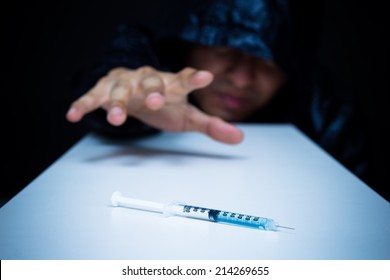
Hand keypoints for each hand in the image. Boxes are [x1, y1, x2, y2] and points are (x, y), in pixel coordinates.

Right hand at [66, 66, 242, 143]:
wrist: (137, 89)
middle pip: (151, 82)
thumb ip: (210, 125)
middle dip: (153, 91)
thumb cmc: (164, 101)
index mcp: (171, 85)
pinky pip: (93, 97)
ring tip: (116, 118)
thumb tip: (239, 138)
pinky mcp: (104, 90)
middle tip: (157, 101)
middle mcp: (148, 81)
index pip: (185, 80)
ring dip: (118, 102)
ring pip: (120, 89)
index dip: (194, 79)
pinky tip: (73, 114)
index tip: (205, 77)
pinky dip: (84, 104)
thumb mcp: (187, 115)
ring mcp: (126, 84)